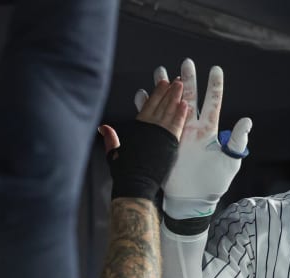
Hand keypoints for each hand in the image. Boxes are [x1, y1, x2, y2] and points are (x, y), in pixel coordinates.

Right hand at [104, 72, 186, 200]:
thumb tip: (103, 127)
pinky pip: (177, 126)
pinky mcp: (170, 143)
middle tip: (177, 80)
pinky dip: (181, 115)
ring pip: (169, 112)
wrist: (135, 184)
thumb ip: (111, 138)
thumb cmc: (124, 172)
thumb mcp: (114, 152)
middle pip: (161, 105)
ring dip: (176, 98)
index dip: (156, 93)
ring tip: (182, 86)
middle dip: (169, 91)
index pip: (149, 105)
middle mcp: (149, 128)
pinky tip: (185, 105)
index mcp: (138, 128)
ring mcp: (160, 134)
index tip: (163, 83)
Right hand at [136, 58, 250, 220]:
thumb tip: (247, 120)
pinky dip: (147, 107)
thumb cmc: (215, 181)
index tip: (215, 69)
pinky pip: (154, 121)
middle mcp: (193, 128)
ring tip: (160, 71)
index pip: (213, 103)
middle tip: (185, 62)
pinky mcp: (164, 141)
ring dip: (165, 88)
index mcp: (210, 130)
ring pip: (170, 105)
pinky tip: (142, 93)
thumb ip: (237, 141)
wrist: (194, 199)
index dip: (214, 86)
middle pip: (190, 98)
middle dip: (188, 80)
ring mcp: (177, 133)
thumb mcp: (230, 162)